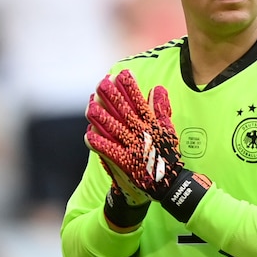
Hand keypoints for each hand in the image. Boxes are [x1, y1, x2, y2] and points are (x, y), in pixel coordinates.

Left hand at [85, 70, 209, 221]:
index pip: (140, 102)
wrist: (168, 183)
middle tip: (101, 83)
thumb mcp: (168, 129)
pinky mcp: (126, 162)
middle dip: (113, 97)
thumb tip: (157, 88)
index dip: (130, 87)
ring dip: (102, 118)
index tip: (121, 74)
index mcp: (151, 125)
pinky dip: (100, 143)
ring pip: (115, 129)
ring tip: (90, 107)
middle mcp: (142, 133)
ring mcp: (133, 147)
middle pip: (125, 112)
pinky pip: (110, 151)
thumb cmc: (166, 154)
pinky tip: (88, 135)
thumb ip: (161, 108)